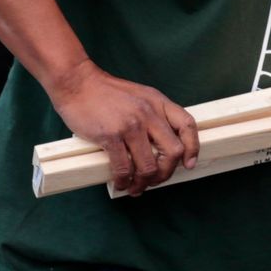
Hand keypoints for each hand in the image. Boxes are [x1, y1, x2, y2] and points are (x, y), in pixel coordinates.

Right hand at [45, 59, 199, 195]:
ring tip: (136, 187)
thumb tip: (160, 144)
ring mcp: (131, 125)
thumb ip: (153, 114)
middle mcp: (149, 113)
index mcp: (158, 102)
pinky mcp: (110, 136)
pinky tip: (121, 183)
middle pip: (173, 152)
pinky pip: (124, 168)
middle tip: (155, 180)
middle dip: (166, 173)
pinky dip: (124, 181)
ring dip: (144, 183)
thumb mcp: (139, 96)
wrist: (77, 83)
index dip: (193, 147)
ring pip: (149, 166)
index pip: (187, 125)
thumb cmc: (106, 93)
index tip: (189, 164)